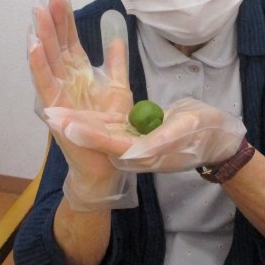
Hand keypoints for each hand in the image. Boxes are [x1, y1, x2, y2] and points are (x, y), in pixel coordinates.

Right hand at [27, 0, 136, 209]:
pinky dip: (38, 64)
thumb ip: (116, 63)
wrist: (108, 160)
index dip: (66, 18)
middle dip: (53, 20)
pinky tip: (33, 45)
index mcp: (80, 72)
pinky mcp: (54, 108)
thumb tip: (116, 37)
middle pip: (57, 45)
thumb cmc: (111, 126)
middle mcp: (66, 79)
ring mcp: (58, 93)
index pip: (70, 40)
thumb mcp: (119, 88)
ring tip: (36, 14)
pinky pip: (44, 83)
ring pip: (47, 59)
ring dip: (42, 37)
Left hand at [48, 98, 245, 173]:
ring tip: (55, 110)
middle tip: (49, 114)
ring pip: (103, 131)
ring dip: (80, 121)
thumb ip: (159, 142)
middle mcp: (134, 152)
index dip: (87, 135)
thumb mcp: (185, 132)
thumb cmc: (203, 132)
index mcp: (144, 154)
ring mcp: (135, 143)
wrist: (215, 137)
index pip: (110, 145)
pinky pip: (113, 126)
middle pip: (100, 139)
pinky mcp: (137, 135)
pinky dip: (95, 117)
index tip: (64, 125)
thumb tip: (133, 151)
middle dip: (74, 127)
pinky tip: (79, 109)